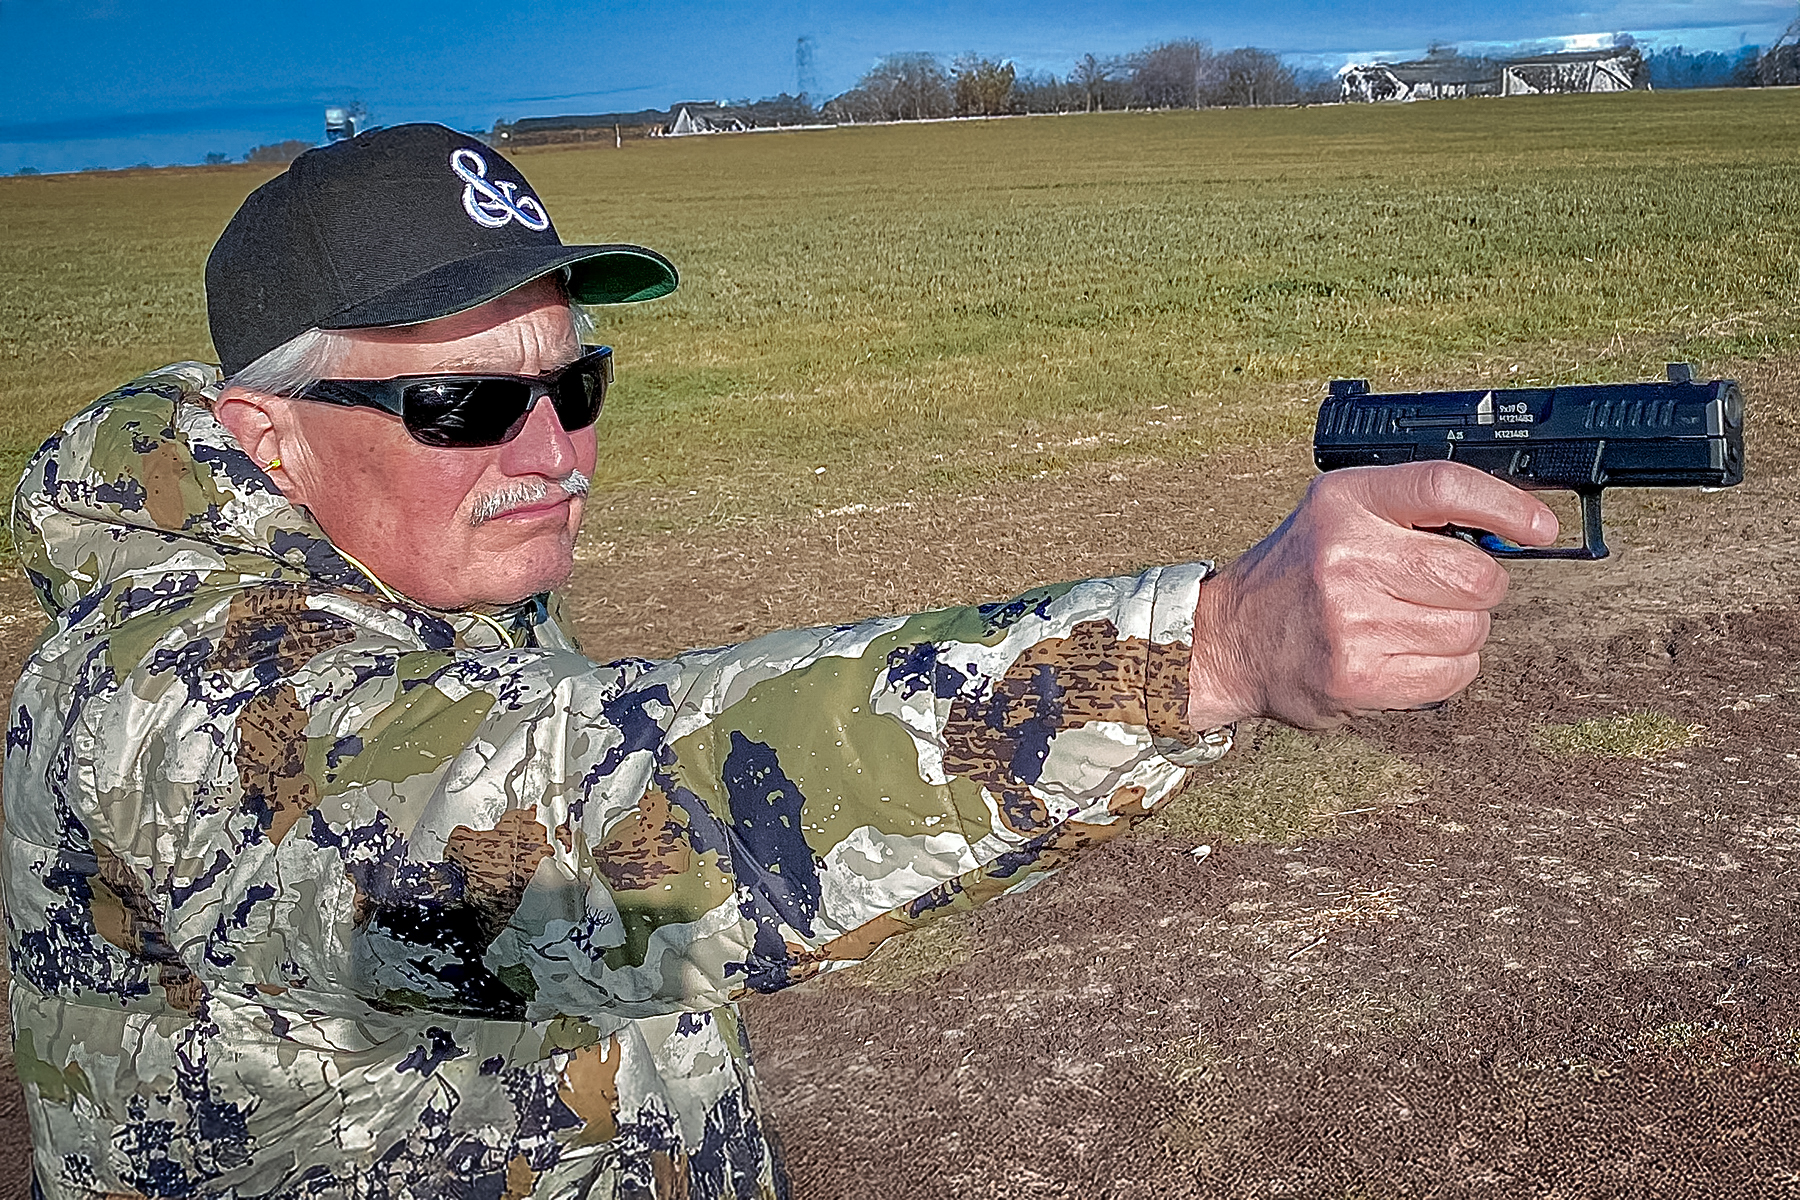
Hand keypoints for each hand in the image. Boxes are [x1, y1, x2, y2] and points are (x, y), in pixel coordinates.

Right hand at [1186, 461, 1558, 729]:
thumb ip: (1412, 511)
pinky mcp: (1360, 676)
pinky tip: (1407, 654)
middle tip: (1443, 590)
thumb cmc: (1296, 575)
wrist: (1227, 641)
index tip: (1540, 528)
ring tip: (1409, 624)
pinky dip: (1446, 668)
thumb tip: (1510, 528)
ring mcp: (1352, 621)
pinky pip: (1454, 673)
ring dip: (1458, 630)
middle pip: (1475, 573)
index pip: (1446, 487)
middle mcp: (1346, 557)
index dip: (1507, 507)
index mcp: (1344, 503)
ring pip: (1471, 628)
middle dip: (1476, 586)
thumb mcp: (1337, 514)